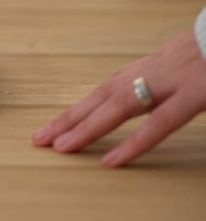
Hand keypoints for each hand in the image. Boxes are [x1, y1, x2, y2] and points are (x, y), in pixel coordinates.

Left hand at [32, 27, 205, 166]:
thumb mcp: (178, 67)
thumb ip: (157, 83)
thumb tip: (143, 100)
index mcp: (146, 69)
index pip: (103, 91)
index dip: (77, 109)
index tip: (51, 127)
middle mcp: (150, 73)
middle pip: (101, 97)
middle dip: (68, 119)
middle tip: (39, 139)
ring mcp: (171, 83)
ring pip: (119, 107)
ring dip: (88, 128)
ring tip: (62, 148)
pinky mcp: (194, 94)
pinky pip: (159, 123)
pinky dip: (134, 142)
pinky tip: (111, 161)